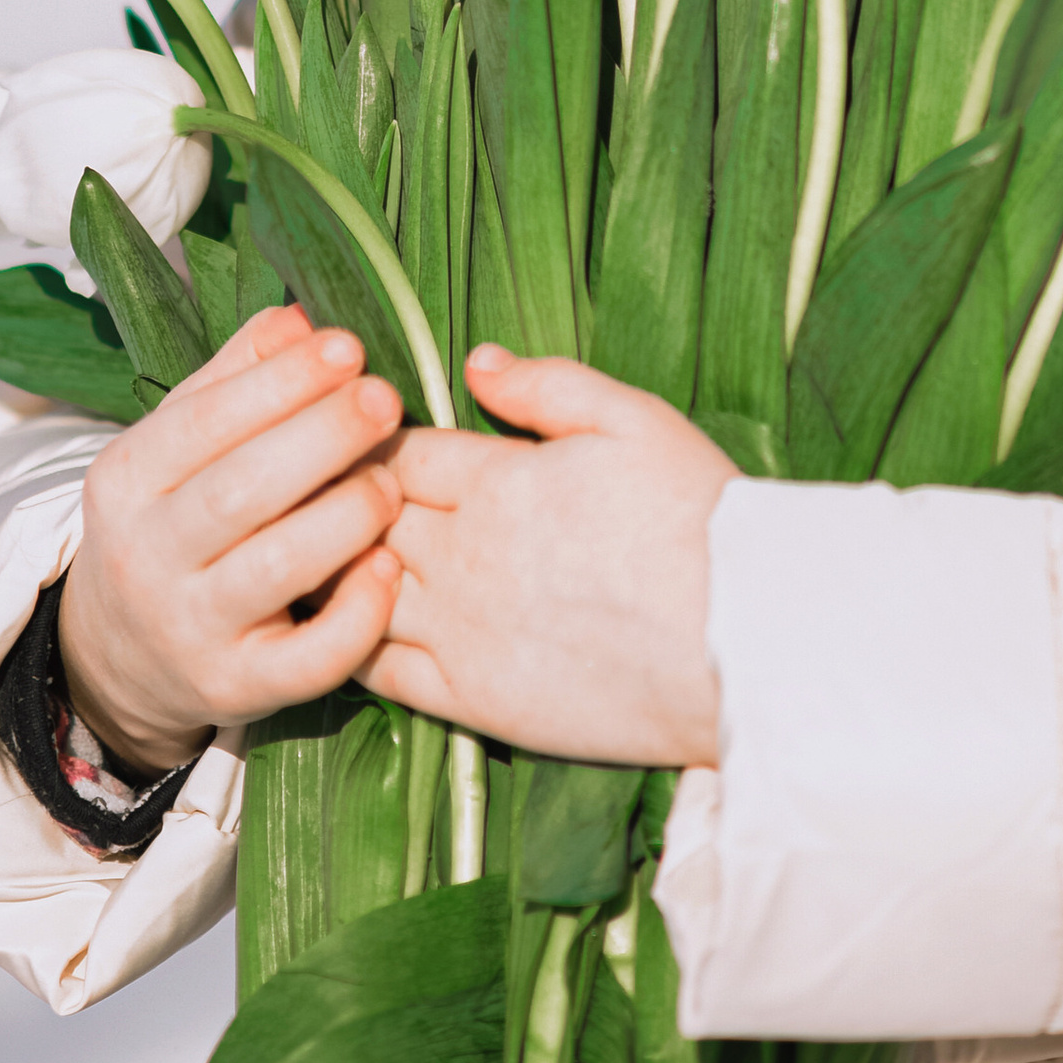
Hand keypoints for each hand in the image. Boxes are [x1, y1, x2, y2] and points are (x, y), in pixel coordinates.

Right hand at [59, 306, 403, 773]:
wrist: (117, 655)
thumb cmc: (173, 518)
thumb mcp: (177, 441)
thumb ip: (236, 375)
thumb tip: (301, 320)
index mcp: (126, 477)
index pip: (205, 419)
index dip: (283, 381)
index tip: (348, 347)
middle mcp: (146, 554)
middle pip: (241, 489)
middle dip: (324, 436)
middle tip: (386, 399)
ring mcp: (188, 629)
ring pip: (276, 568)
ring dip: (347, 515)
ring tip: (391, 481)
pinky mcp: (233, 689)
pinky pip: (304, 662)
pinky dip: (355, 616)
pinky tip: (388, 569)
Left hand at [360, 349, 733, 766]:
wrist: (742, 642)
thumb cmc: (699, 518)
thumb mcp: (634, 419)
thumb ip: (547, 384)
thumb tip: (475, 361)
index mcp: (499, 482)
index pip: (396, 453)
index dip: (369, 441)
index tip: (358, 436)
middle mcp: (467, 557)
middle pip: (365, 517)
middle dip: (340, 499)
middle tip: (320, 490)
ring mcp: (465, 633)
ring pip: (358, 591)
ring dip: (334, 569)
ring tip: (320, 554)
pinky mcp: (476, 701)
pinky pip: (381, 672)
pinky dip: (347, 644)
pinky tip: (340, 627)